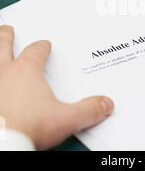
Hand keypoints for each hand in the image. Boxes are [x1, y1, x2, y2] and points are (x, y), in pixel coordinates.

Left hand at [0, 25, 113, 149]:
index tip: (44, 44)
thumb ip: (88, 110)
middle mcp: (3, 73)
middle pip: (4, 45)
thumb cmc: (25, 127)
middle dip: (7, 36)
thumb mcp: (65, 119)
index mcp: (26, 71)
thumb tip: (105, 104)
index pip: (36, 51)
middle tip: (8, 29)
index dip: (41, 47)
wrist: (0, 144)